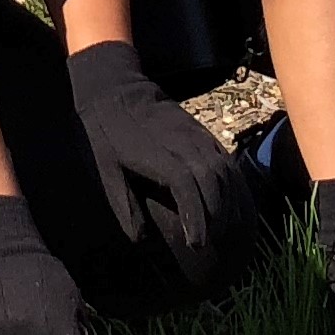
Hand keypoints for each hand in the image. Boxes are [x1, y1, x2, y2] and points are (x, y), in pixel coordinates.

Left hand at [66, 42, 269, 288]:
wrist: (117, 89)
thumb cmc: (106, 134)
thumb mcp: (103, 168)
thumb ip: (122, 202)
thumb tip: (141, 239)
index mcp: (157, 151)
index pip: (185, 184)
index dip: (195, 215)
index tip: (197, 244)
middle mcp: (184, 141)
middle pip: (211, 179)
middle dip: (216, 215)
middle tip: (212, 245)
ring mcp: (197, 135)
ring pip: (223, 171)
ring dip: (227, 203)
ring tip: (222, 234)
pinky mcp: (204, 134)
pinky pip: (226, 162)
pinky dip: (231, 186)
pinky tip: (229, 208)